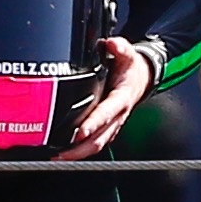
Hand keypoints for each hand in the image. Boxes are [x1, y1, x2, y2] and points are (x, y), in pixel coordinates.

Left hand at [57, 36, 160, 159]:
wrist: (143, 79)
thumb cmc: (132, 68)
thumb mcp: (128, 53)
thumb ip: (121, 47)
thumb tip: (111, 44)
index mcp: (121, 98)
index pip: (106, 113)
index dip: (93, 124)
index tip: (79, 132)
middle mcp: (118, 116)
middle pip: (99, 139)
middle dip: (79, 149)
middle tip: (59, 154)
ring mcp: (113, 125)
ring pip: (97, 145)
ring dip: (78, 154)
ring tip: (58, 158)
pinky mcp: (108, 129)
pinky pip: (95, 144)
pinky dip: (80, 151)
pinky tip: (65, 153)